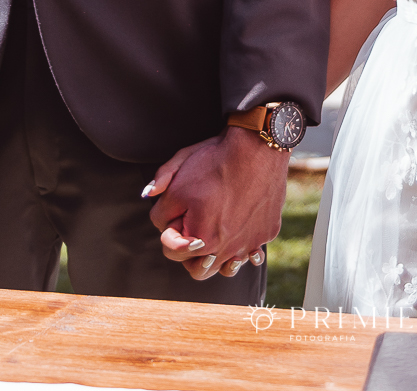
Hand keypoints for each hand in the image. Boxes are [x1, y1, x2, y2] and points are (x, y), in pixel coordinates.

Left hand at [144, 128, 285, 279]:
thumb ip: (161, 198)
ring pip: (228, 266)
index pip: (173, 253)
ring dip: (219, 256)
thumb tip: (148, 198)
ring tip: (216, 236)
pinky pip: (252, 249)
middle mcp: (226, 248)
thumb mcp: (177, 175)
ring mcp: (250, 243)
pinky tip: (239, 225)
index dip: (170, 235)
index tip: (177, 220)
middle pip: (200, 270)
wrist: (257, 146)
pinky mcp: (268, 233)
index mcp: (200, 238)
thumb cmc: (214, 161)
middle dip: (192, 254)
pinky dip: (243, 242)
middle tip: (193, 234)